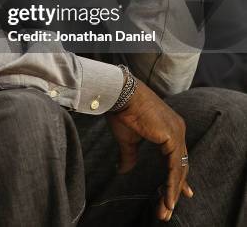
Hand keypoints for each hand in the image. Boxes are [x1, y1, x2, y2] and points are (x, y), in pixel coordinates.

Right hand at [107, 79, 192, 221]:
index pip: (178, 157)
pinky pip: (175, 166)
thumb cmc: (123, 111)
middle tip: (166, 209)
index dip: (178, 177)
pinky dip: (172, 184)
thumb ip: (130, 156)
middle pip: (180, 165)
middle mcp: (177, 129)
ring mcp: (177, 132)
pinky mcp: (172, 136)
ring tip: (165, 210)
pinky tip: (168, 198)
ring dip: (172, 191)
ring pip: (179, 169)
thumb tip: (123, 170)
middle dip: (173, 189)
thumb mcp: (128, 138)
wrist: (121, 94)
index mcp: (169, 128)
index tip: (182, 193)